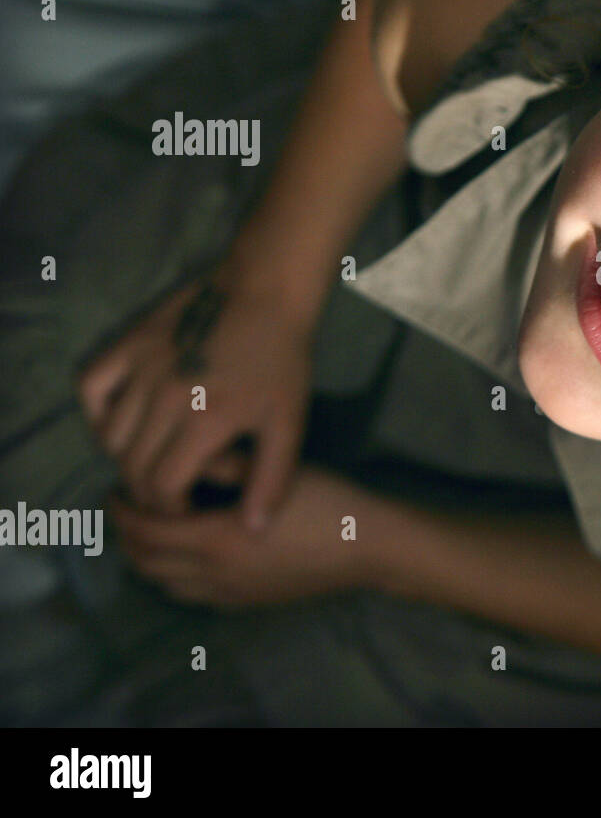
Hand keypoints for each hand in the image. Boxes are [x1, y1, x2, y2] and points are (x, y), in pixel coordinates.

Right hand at [77, 256, 314, 526]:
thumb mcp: (289, 422)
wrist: (267, 292)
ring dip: (126, 456)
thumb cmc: (282, 359)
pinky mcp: (129, 344)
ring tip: (153, 460)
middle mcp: (165, 397)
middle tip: (168, 492)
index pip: (163, 487)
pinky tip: (126, 419)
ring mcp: (142, 368)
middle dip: (148, 490)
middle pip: (132, 466)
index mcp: (205, 420)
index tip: (185, 510)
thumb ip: (271, 478)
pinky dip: (99, 410)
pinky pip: (91, 387)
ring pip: (110, 434)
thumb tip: (252, 530)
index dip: (171, 510)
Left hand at [112, 463, 377, 607]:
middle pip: (145, 562)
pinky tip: (189, 553)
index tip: (116, 488)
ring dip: (148, 558)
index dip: (123, 510)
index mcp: (214, 539)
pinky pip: (191, 594)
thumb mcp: (272, 471)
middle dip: (127, 536)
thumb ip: (223, 465)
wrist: (367, 546)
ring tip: (153, 529)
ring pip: (164, 583)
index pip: (145, 530)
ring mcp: (229, 593)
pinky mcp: (246, 601)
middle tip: (126, 508)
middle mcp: (213, 573)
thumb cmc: (325, 501)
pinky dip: (173, 575)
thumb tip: (184, 456)